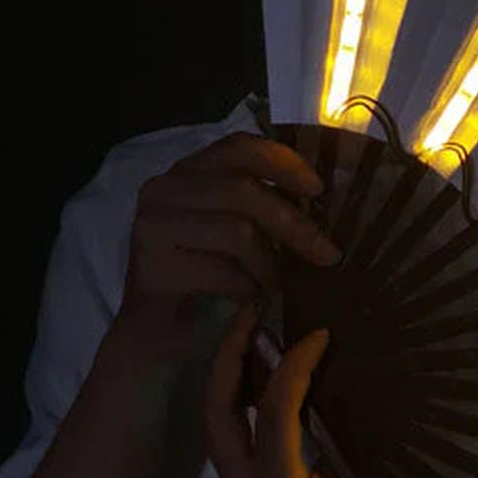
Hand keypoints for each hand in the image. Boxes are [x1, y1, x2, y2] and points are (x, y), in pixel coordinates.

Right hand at [112, 131, 339, 366]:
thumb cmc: (202, 277)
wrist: (154, 330)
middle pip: (242, 191)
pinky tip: (253, 300)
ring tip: (278, 286)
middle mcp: (163, 190)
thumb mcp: (233, 231)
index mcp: (186, 173)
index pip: (238, 147)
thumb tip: (318, 200)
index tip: (317, 188)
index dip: (282, 162)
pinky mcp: (152, 268)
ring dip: (269, 265)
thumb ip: (261, 206)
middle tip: (326, 254)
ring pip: (235, 232)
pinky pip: (220, 272)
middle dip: (292, 224)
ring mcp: (152, 227)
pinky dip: (247, 288)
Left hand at [202, 303, 352, 477]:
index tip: (318, 333)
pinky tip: (263, 374)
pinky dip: (240, 401)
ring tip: (252, 333)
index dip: (292, 366)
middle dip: (229, 359)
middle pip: (218, 415)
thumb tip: (338, 370)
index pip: (274, 415)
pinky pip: (233, 439)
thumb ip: (350, 432)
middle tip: (252, 313)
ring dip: (229, 377)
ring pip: (217, 426)